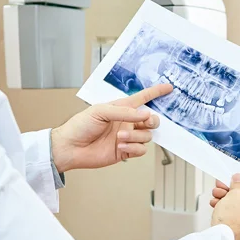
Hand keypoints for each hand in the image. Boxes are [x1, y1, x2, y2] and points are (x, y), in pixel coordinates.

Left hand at [50, 83, 173, 172]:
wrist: (71, 147)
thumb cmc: (80, 125)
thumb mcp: (101, 111)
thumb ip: (125, 112)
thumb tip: (146, 114)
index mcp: (121, 108)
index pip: (143, 98)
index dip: (156, 93)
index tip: (168, 88)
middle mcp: (127, 122)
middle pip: (151, 120)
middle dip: (151, 120)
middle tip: (145, 121)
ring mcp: (127, 137)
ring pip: (146, 136)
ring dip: (136, 136)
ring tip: (120, 137)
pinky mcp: (125, 151)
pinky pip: (140, 150)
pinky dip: (133, 148)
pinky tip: (120, 146)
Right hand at [210, 173, 239, 239]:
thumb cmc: (233, 221)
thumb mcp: (233, 195)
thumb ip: (237, 184)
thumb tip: (239, 179)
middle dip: (233, 189)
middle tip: (224, 184)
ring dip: (227, 198)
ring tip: (216, 194)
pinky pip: (238, 215)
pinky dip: (228, 208)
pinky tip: (217, 204)